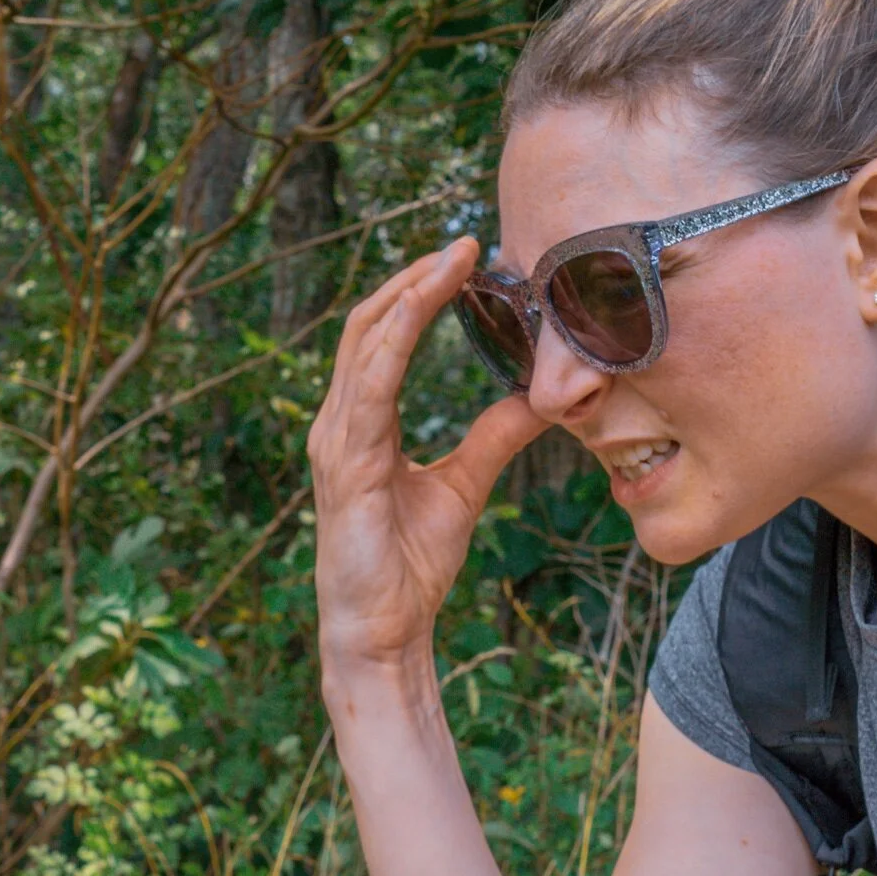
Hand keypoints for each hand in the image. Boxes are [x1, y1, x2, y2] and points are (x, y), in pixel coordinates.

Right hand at [307, 239, 549, 674]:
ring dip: (410, 295)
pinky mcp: (346, 466)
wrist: (382, 632)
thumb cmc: (408, 568)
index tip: (468, 258)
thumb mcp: (463, 487)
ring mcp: (336, 442)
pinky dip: (398, 341)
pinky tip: (427, 310)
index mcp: (360, 424)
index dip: (418, 292)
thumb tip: (541, 397)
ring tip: (454, 261)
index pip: (382, 337)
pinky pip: (370, 388)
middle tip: (467, 243)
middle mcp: (337, 423)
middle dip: (414, 278)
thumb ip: (493, 437)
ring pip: (365, 344)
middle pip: (367, 325)